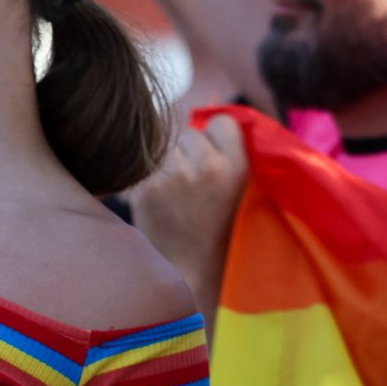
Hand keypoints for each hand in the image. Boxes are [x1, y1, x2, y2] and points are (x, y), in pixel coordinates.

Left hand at [126, 115, 248, 307]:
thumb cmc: (219, 230)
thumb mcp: (240, 189)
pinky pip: (146, 169)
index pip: (221, 121)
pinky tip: (162, 205)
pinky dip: (150, 183)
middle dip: (189, 152)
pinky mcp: (145, 190)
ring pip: (165, 150)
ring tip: (177, 198)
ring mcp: (173, 178)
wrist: (191, 274)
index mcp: (237, 166)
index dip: (215, 138)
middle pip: (189, 133)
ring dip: (167, 167)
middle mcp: (206, 168)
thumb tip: (208, 110)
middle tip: (193, 186)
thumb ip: (230, 151)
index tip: (215, 158)